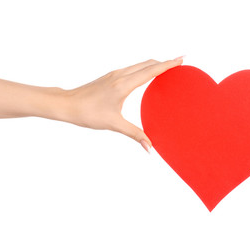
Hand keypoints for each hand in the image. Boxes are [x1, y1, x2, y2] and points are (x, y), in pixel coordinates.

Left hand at [56, 56, 184, 151]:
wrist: (67, 104)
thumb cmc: (87, 113)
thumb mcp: (114, 124)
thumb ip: (135, 134)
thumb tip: (150, 147)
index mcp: (124, 84)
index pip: (151, 71)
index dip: (168, 64)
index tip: (181, 59)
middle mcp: (120, 75)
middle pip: (148, 63)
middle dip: (165, 62)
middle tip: (179, 63)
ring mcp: (114, 74)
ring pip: (139, 64)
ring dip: (154, 64)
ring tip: (166, 68)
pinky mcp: (110, 76)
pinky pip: (132, 68)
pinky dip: (143, 68)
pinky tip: (145, 75)